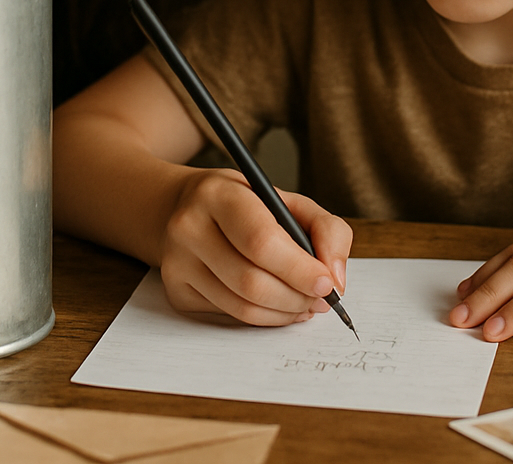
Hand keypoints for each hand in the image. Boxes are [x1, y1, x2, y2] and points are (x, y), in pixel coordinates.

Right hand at [157, 168, 352, 325]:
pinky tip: (279, 305)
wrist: (182, 208)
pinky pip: (230, 316)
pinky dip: (265, 317)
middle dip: (296, 297)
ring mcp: (177, 263)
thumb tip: (335, 279)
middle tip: (321, 298)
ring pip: (242, 306)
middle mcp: (189, 227)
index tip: (327, 283)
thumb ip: (326, 229)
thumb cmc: (244, 205)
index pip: (260, 240)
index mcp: (217, 194)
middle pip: (251, 281)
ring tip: (305, 303)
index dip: (299, 268)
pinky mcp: (177, 292)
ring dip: (284, 312)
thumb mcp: (287, 199)